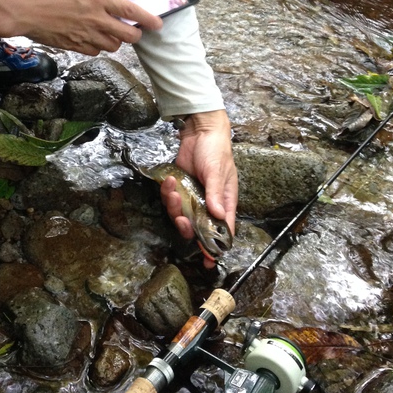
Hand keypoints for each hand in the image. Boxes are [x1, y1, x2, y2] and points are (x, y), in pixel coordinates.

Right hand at [0, 0, 162, 54]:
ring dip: (115, 41)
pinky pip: (94, 52)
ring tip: (110, 34)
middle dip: (134, 35)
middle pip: (127, 35)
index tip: (158, 24)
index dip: (148, 19)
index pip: (131, 11)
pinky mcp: (73, 46)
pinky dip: (97, 47)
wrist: (21, 8)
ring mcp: (86, 36)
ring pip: (113, 46)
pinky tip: (92, 40)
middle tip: (133, 31)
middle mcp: (96, 19)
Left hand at [160, 109, 237, 267]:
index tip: (208, 260)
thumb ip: (216, 194)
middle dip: (187, 228)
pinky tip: (169, 181)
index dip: (215, 247)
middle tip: (182, 220)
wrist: (200, 131)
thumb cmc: (216, 151)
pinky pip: (171, 200)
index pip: (222, 230)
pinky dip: (168, 193)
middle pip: (197, 227)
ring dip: (174, 207)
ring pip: (181, 215)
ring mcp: (193, 197)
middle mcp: (208, 204)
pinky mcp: (180, 189)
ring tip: (173, 190)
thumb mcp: (218, 172)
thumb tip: (218, 216)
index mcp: (224, 203)